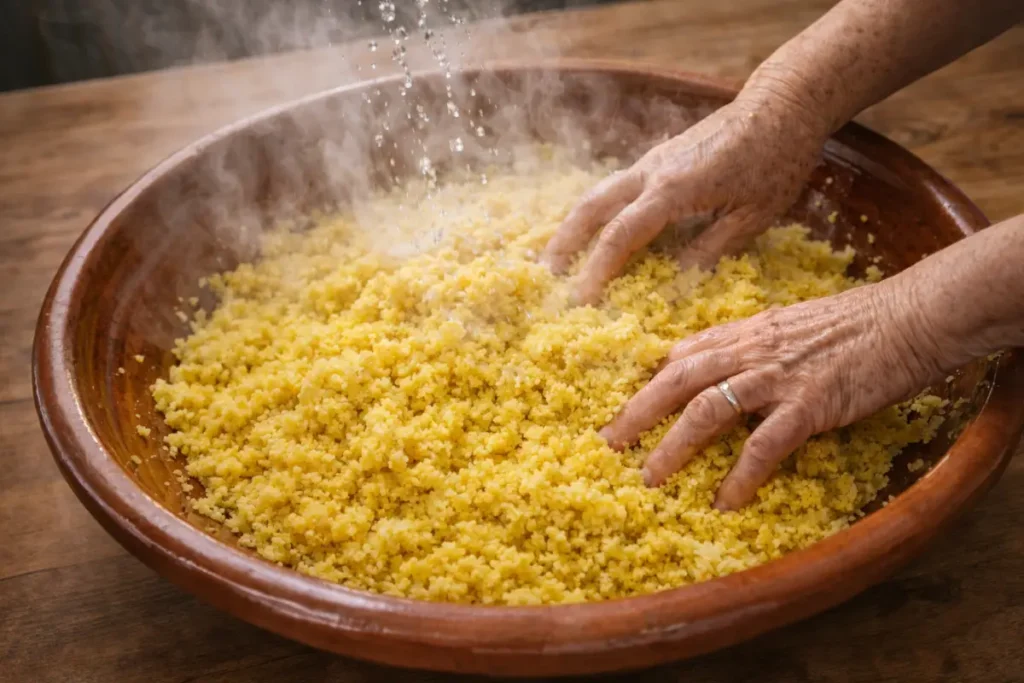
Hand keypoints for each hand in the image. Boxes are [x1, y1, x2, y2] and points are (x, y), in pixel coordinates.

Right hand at [542, 92, 827, 304]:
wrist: (782, 103)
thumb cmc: (777, 159)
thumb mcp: (755, 214)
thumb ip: (713, 247)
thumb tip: (678, 280)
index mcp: (673, 191)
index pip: (621, 237)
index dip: (597, 271)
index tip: (581, 301)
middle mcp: (651, 172)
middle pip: (591, 208)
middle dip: (564, 243)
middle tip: (546, 276)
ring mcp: (652, 161)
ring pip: (598, 193)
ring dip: (573, 225)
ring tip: (559, 256)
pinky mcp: (659, 157)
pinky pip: (616, 186)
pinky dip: (597, 211)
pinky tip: (596, 230)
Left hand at [599, 279, 946, 510]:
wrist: (910, 315)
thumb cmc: (858, 321)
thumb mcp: (792, 322)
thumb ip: (753, 340)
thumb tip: (720, 358)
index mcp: (747, 331)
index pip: (684, 353)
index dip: (650, 380)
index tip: (626, 405)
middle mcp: (751, 350)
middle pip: (677, 380)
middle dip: (638, 411)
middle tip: (610, 443)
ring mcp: (777, 377)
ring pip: (706, 410)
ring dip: (673, 446)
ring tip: (651, 477)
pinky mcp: (809, 403)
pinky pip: (763, 443)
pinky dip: (741, 475)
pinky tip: (726, 501)